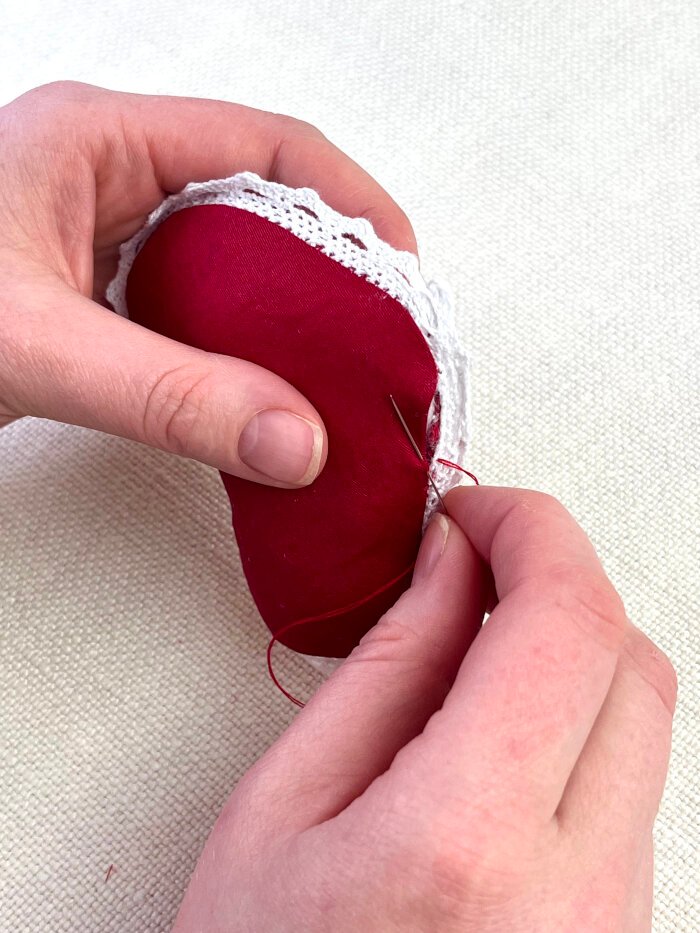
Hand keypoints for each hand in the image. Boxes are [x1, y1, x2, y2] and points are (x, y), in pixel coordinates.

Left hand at [0, 81, 415, 484]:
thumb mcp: (37, 346)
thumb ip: (169, 396)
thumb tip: (296, 443)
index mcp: (106, 141)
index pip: (269, 147)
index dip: (354, 202)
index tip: (405, 274)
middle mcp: (114, 173)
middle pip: (265, 202)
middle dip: (335, 267)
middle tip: (381, 341)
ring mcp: (107, 229)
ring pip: (234, 257)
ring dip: (291, 311)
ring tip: (338, 371)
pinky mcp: (99, 284)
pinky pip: (198, 300)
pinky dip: (241, 341)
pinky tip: (261, 386)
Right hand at [173, 486, 675, 931]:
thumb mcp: (285, 808)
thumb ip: (385, 667)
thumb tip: (448, 567)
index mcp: (465, 845)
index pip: (564, 621)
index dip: (529, 530)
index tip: (478, 510)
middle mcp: (575, 893)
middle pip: (630, 657)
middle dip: (557, 574)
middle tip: (479, 556)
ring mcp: (616, 922)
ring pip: (643, 717)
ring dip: (568, 645)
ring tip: (476, 638)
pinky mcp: (622, 931)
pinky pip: (629, 781)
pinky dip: (576, 716)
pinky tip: (498, 719)